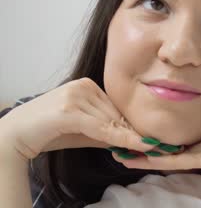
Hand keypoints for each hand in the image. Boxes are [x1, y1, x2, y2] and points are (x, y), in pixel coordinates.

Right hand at [0, 77, 153, 161]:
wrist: (17, 134)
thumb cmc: (50, 132)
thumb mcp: (84, 130)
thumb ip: (107, 132)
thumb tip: (134, 141)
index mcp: (88, 85)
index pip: (116, 107)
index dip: (131, 125)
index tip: (150, 137)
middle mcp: (83, 85)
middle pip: (115, 113)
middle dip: (131, 132)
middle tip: (150, 145)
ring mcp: (75, 95)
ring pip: (110, 120)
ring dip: (126, 137)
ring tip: (142, 147)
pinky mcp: (69, 109)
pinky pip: (100, 127)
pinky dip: (116, 138)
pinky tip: (131, 145)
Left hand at [112, 120, 200, 177]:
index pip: (175, 148)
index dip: (152, 149)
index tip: (131, 149)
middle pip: (168, 146)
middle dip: (141, 147)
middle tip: (113, 145)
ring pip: (170, 151)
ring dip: (144, 154)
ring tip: (118, 152)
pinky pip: (184, 158)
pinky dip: (162, 161)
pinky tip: (143, 159)